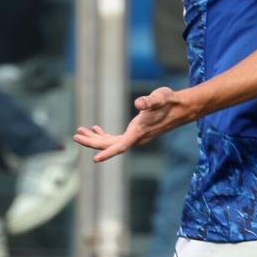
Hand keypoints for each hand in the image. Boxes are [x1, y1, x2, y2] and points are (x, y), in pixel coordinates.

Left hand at [74, 86, 191, 161]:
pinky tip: (96, 128)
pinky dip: (104, 134)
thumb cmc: (169, 101)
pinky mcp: (136, 133)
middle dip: (92, 142)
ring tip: (80, 132)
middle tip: (76, 135)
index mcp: (139, 132)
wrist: (181, 108)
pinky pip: (116, 138)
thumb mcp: (160, 97)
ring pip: (111, 142)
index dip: (108, 152)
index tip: (95, 159)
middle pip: (110, 145)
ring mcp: (135, 137)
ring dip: (95, 138)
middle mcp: (136, 138)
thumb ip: (149, 100)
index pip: (121, 146)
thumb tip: (138, 103)